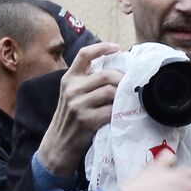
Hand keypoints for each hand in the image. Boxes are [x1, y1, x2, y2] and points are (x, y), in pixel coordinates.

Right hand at [37, 41, 121, 175]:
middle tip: (131, 84)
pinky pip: (111, 110)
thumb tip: (115, 69)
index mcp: (69, 79)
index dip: (102, 47)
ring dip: (123, 95)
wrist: (59, 143)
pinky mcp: (87, 120)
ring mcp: (79, 105)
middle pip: (106, 75)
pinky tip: (122, 112)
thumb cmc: (70, 117)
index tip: (116, 47)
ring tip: (128, 99)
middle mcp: (72, 89)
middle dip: (123, 79)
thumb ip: (87, 81)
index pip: (84, 54)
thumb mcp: (71, 94)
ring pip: (111, 92)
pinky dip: (120, 110)